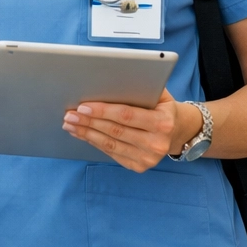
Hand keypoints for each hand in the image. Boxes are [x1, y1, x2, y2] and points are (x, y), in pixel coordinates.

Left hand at [63, 89, 200, 171]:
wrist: (178, 131)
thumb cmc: (162, 106)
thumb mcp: (159, 93)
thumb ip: (139, 87)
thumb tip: (106, 79)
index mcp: (163, 122)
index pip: (126, 116)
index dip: (102, 111)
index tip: (82, 106)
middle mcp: (157, 144)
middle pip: (114, 131)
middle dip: (88, 122)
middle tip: (69, 114)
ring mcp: (148, 159)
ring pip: (110, 144)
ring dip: (86, 134)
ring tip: (70, 124)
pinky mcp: (139, 167)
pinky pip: (111, 153)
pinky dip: (93, 142)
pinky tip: (81, 134)